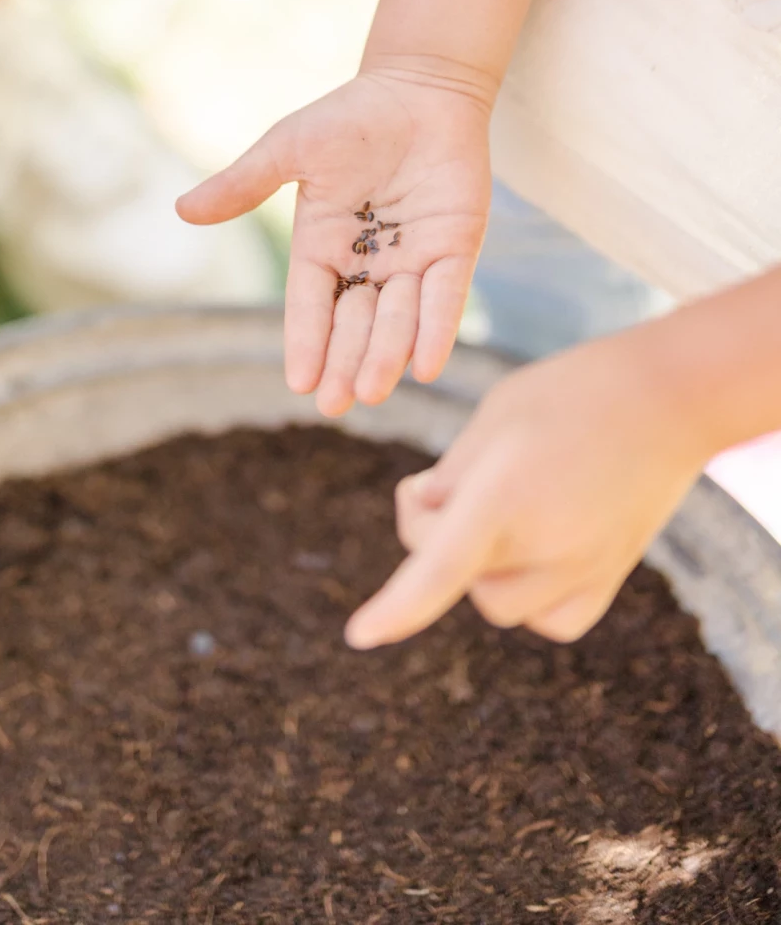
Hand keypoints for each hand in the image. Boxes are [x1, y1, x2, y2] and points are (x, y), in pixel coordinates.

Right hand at [177, 62, 491, 413]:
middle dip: (344, 362)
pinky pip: (446, 296)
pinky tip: (428, 365)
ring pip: (398, 318)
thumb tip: (182, 210)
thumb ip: (243, 184)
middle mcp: (366, 263)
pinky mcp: (455, 249)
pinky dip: (438, 329)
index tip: (298, 382)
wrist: (419, 88)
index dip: (306, 342)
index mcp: (322, 246)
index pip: (311, 304)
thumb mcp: (289, 149)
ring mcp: (413, 259)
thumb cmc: (350, 115)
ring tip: (372, 389)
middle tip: (335, 404)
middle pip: (353, 323)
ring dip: (386, 354)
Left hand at [346, 329, 708, 647]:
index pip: (437, 567)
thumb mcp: (492, 416)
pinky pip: (549, 618)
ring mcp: (583, 569)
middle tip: (447, 482)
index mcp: (505, 495)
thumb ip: (452, 476)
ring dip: (477, 566)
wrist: (669, 397)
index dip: (395, 608)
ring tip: (498, 504)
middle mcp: (545, 544)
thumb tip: (427, 522)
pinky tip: (529, 551)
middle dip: (433, 534)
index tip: (358, 637)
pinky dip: (526, 595)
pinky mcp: (610, 577)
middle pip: (453, 574)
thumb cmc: (570, 390)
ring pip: (497, 604)